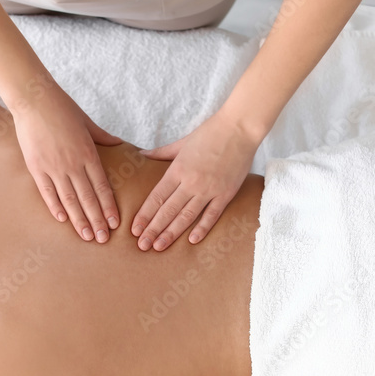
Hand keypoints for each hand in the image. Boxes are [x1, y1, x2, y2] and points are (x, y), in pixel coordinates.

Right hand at [12, 87, 122, 242]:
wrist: (34, 99)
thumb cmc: (62, 107)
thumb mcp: (87, 122)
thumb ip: (103, 137)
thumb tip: (120, 144)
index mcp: (88, 153)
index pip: (102, 187)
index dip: (108, 206)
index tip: (114, 223)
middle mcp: (72, 164)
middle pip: (87, 198)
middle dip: (96, 220)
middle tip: (102, 239)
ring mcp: (53, 167)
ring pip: (69, 199)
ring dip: (78, 220)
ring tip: (86, 236)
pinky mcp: (36, 167)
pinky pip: (47, 192)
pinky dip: (55, 206)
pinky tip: (62, 219)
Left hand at [132, 110, 258, 250]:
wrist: (240, 128)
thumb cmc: (210, 133)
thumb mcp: (181, 142)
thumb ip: (161, 153)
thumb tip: (141, 154)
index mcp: (178, 169)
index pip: (157, 197)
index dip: (145, 215)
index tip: (135, 229)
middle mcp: (191, 182)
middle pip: (168, 210)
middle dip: (153, 229)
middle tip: (142, 245)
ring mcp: (210, 189)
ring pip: (186, 216)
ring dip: (171, 233)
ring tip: (159, 247)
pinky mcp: (226, 194)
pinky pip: (212, 215)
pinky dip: (202, 228)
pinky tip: (191, 241)